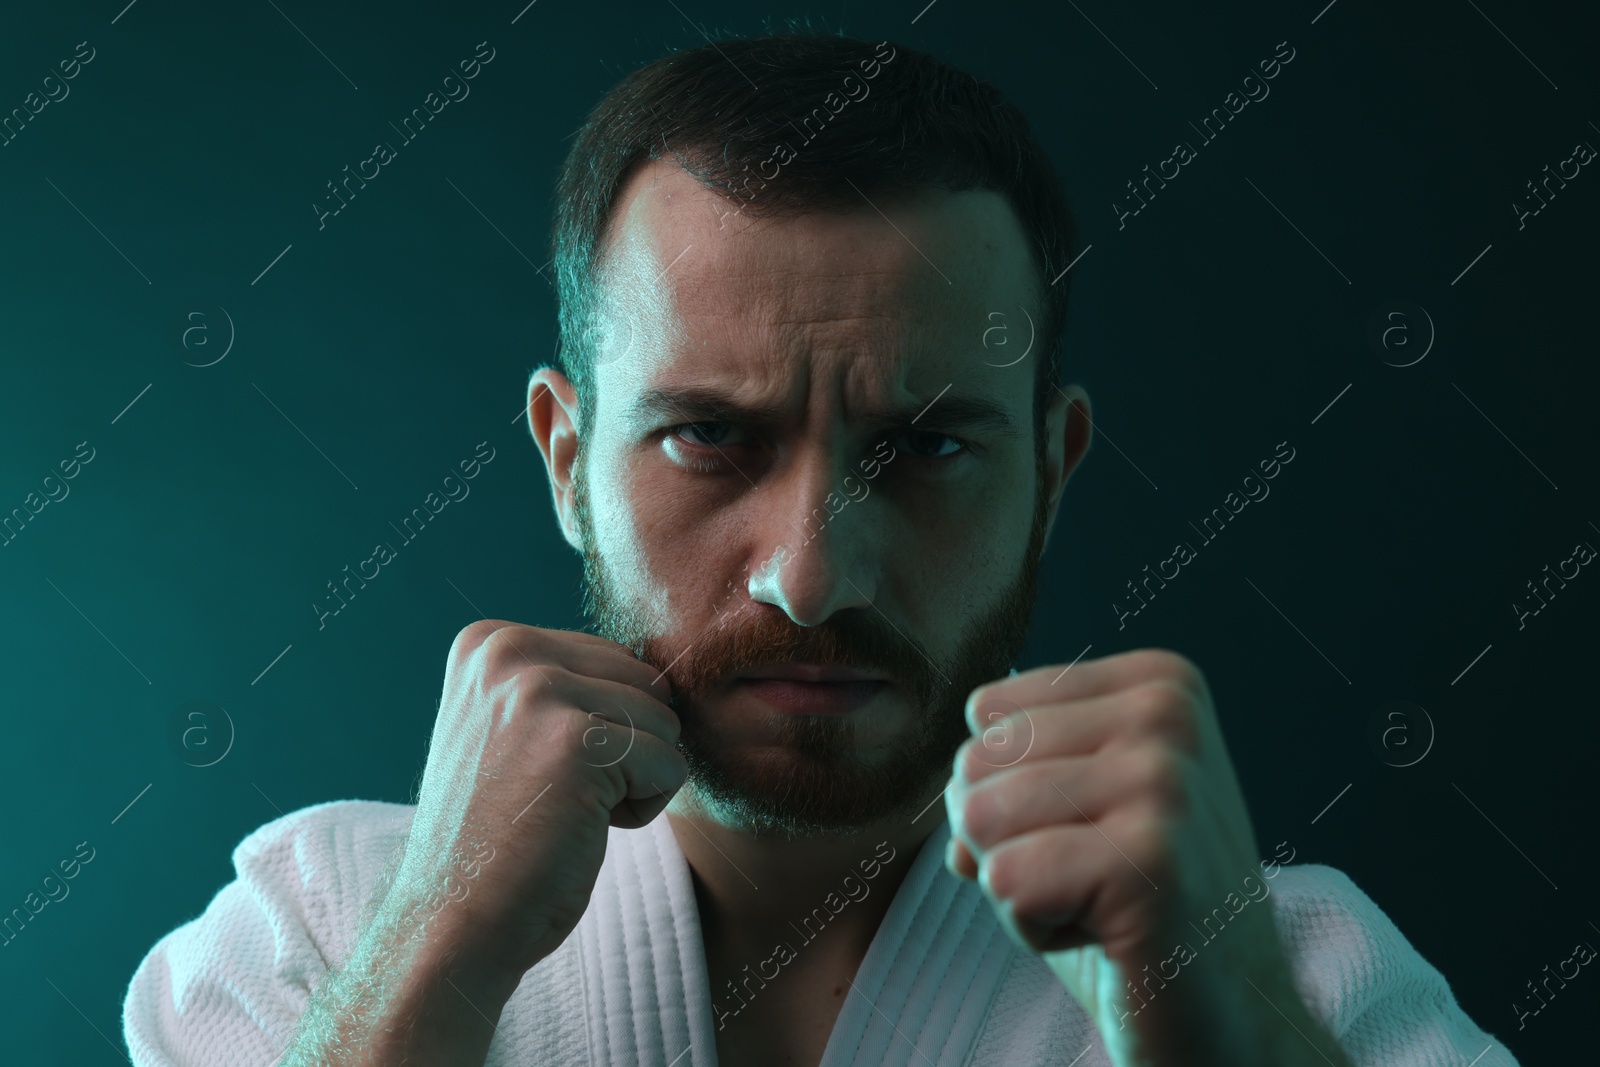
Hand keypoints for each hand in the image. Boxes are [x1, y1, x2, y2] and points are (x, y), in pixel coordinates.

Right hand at [390, 621, 685, 984]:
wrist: (452, 920)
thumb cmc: (497, 834)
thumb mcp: (512, 726)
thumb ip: (566, 683)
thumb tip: (661, 670)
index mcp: (490, 640)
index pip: (614, 659)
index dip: (598, 728)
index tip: (533, 768)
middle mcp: (509, 651)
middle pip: (647, 683)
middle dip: (625, 748)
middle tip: (551, 795)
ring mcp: (541, 690)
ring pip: (665, 723)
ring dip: (634, 780)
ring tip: (562, 810)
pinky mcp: (580, 741)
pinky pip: (672, 766)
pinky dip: (643, 810)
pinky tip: (579, 828)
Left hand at [944, 649, 1349, 1066]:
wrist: (1232, 1019)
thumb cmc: (1135, 909)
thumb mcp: (1081, 801)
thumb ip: (1017, 760)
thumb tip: (959, 776)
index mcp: (1159, 683)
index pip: (987, 711)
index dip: (1011, 791)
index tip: (1093, 832)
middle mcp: (1168, 714)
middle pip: (977, 760)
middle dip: (1008, 840)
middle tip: (1096, 880)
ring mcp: (1164, 783)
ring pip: (980, 816)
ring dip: (1019, 886)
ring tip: (1100, 905)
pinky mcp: (1149, 859)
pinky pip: (1004, 879)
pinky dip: (1033, 928)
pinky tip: (1106, 937)